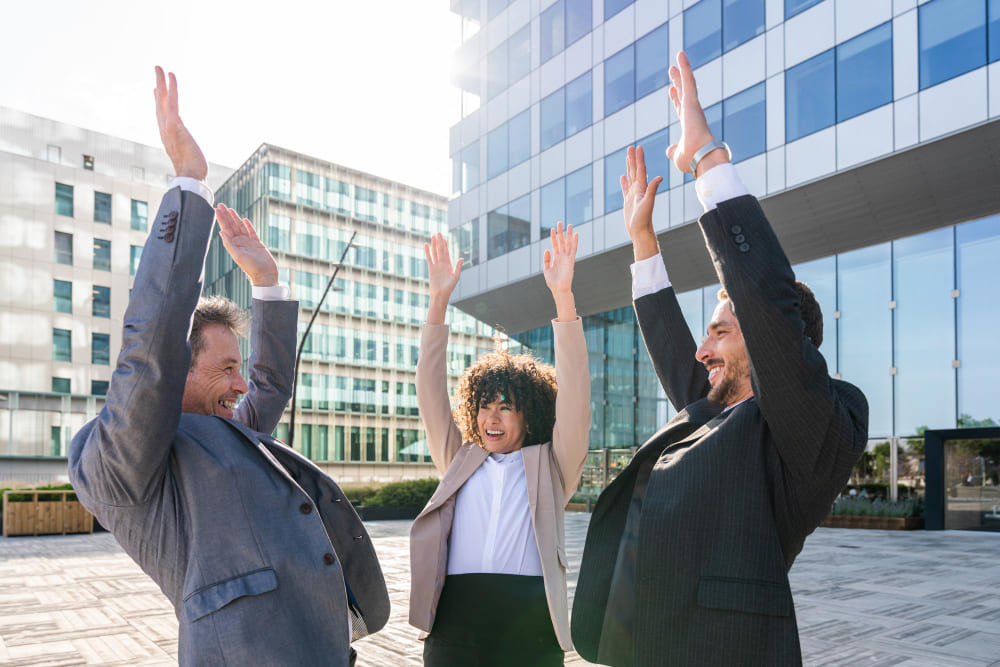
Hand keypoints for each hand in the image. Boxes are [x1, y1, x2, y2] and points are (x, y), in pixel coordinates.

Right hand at [154, 66, 207, 181]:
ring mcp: (167, 126)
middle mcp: (164, 129)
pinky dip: (172, 87)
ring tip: (159, 67)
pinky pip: (172, 101)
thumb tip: (192, 159)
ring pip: (162, 98)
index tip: (155, 90)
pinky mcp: (175, 124)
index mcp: (167, 137)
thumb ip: (186, 153)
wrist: (191, 178)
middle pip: (158, 103)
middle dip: (157, 86)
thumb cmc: (193, 173)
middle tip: (157, 71)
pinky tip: (172, 76)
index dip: (157, 101)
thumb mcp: (188, 159)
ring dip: (161, 81)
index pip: (160, 115)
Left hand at [216, 205, 278, 286]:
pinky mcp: (257, 243)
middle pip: (232, 225)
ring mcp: (248, 242)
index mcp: (233, 244)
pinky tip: (244, 219)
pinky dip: (248, 225)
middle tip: (220, 205)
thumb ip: (229, 244)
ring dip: (235, 218)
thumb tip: (221, 232)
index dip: (221, 219)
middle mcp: (239, 242)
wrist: (265, 274)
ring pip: (240, 227)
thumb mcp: (238, 256)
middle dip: (226, 215)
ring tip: (230, 209)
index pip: (225, 228)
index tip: (216, 209)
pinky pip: (252, 232)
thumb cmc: (251, 267)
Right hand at [424, 233, 462, 299]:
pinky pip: (429, 258)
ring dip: (434, 245)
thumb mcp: (455, 277)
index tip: (444, 237)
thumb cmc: (449, 287)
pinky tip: (426, 245)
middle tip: (438, 233)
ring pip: (434, 252)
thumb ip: (458, 267)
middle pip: (440, 250)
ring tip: (432, 236)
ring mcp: (436, 266)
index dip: (445, 244)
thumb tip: (461, 258)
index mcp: (449, 264)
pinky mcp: (431, 269)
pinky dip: (427, 252)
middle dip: (439, 241)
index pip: (447, 252)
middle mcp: (442, 263)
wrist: (440, 294)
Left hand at [543, 222, 578, 321]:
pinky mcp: (571, 261)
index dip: (553, 237)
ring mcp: (567, 258)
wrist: (558, 289)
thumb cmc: (553, 282)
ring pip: (568, 243)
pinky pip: (574, 250)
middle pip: (562, 241)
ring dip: (568, 234)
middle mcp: (562, 257)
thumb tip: (547, 249)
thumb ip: (546, 259)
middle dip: (561, 232)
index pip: (555, 245)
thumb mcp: (546, 269)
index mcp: (556, 259)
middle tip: (560, 222)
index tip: (552, 228)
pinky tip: (575, 234)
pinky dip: (575, 242)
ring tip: (569, 225)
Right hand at [620, 145, 661, 260]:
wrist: (641, 232)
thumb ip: (653, 190)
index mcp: (643, 188)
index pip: (641, 170)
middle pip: (635, 171)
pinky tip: (623, 177)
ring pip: (631, 177)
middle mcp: (639, 190)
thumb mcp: (647, 204)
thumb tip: (660, 177)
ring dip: (629, 167)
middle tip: (631, 147)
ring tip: (628, 157)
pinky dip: (624, 182)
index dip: (639, 159)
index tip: (638, 147)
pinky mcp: (628, 201)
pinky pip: (625, 188)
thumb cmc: (644, 220)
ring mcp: (633, 195)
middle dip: (633, 159)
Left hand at [665, 51, 728, 177]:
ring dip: (682, 70)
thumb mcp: (678, 156)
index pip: (681, 108)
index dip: (676, 99)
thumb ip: (674, 151)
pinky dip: (685, 67)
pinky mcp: (692, 101)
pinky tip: (680, 55)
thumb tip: (669, 150)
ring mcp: (693, 106)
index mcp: (688, 125)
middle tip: (672, 70)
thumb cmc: (692, 161)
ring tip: (678, 56)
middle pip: (684, 92)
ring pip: (688, 83)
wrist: (701, 158)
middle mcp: (692, 113)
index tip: (671, 90)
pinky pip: (688, 80)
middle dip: (678, 81)